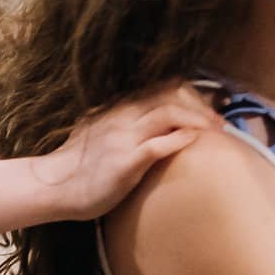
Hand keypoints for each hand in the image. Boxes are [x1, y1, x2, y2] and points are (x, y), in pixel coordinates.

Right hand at [35, 82, 225, 220]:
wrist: (54, 187)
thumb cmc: (78, 166)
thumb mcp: (99, 131)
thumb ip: (123, 121)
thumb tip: (150, 120)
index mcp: (116, 107)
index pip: (160, 87)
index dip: (189, 93)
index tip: (207, 106)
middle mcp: (120, 115)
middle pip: (169, 95)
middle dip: (200, 104)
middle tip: (220, 120)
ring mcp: (122, 137)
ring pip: (167, 114)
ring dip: (197, 119)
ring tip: (216, 130)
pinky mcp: (124, 162)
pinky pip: (157, 145)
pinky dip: (180, 140)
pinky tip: (195, 141)